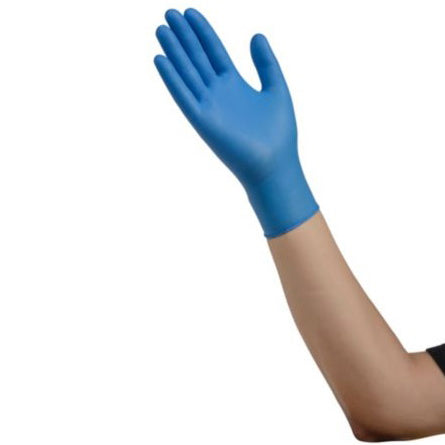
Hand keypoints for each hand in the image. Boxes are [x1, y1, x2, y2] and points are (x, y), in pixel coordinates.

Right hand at [154, 8, 317, 236]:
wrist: (275, 164)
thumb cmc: (279, 132)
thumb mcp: (276, 88)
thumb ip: (266, 63)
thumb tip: (256, 35)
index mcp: (235, 84)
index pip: (214, 51)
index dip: (202, 32)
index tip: (190, 12)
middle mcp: (218, 93)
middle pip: (197, 58)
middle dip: (184, 36)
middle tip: (169, 12)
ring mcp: (209, 106)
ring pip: (187, 73)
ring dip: (173, 52)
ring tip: (161, 29)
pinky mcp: (202, 121)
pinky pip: (183, 96)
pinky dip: (171, 79)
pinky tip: (160, 59)